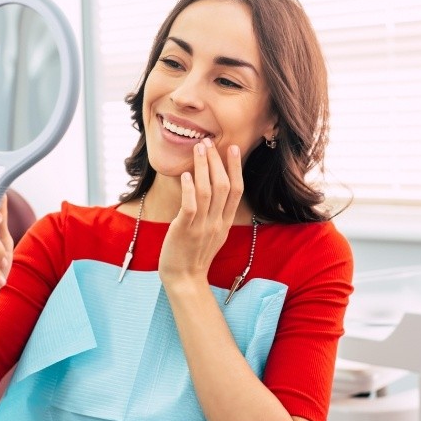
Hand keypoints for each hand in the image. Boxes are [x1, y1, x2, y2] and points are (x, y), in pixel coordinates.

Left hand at [158, 138, 243, 290]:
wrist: (184, 279)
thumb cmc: (194, 254)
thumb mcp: (213, 233)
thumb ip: (216, 214)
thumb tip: (213, 191)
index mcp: (225, 222)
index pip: (236, 190)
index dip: (236, 168)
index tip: (233, 149)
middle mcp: (217, 222)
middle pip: (223, 186)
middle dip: (217, 161)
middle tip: (209, 142)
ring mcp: (202, 226)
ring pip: (208, 191)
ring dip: (203, 167)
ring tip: (198, 148)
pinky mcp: (185, 230)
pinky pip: (191, 206)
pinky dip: (190, 189)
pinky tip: (187, 174)